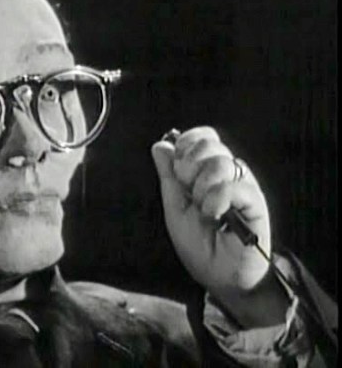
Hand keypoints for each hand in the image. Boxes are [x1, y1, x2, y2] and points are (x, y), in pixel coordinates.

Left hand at [151, 127, 270, 294]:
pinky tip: (214, 215)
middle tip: (189, 193)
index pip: (202, 137)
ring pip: (221, 162)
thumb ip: (169, 177)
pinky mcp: (256, 202)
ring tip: (203, 210)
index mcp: (209, 171)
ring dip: (202, 187)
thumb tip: (160, 144)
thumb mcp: (175, 209)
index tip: (178, 171)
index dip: (186, 145)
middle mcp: (229, 174)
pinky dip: (216, 199)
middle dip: (189, 167)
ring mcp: (244, 186)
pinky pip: (234, 185)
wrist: (221, 277)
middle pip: (210, 144)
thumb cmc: (199, 245)